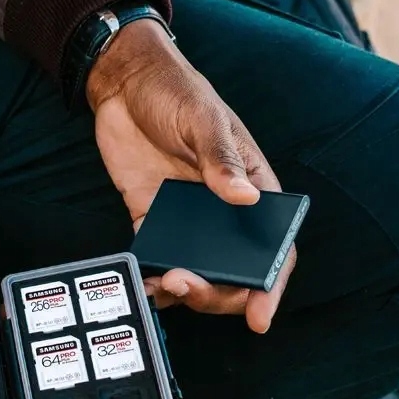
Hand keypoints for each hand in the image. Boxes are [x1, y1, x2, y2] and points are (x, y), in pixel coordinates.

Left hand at [86, 19, 295, 333]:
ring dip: (183, 289)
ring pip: (194, 268)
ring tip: (164, 285)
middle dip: (218, 292)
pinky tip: (141, 281)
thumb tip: (246, 199)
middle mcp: (219, 208)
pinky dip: (149, 273)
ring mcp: (183, 215)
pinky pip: (153, 254)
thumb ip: (221, 159)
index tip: (259, 316)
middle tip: (190, 288)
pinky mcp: (148, 214)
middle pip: (233, 270)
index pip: (273, 245)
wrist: (125, 83)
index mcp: (249, 185)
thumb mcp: (203, 120)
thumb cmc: (175, 92)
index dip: (272, 284)